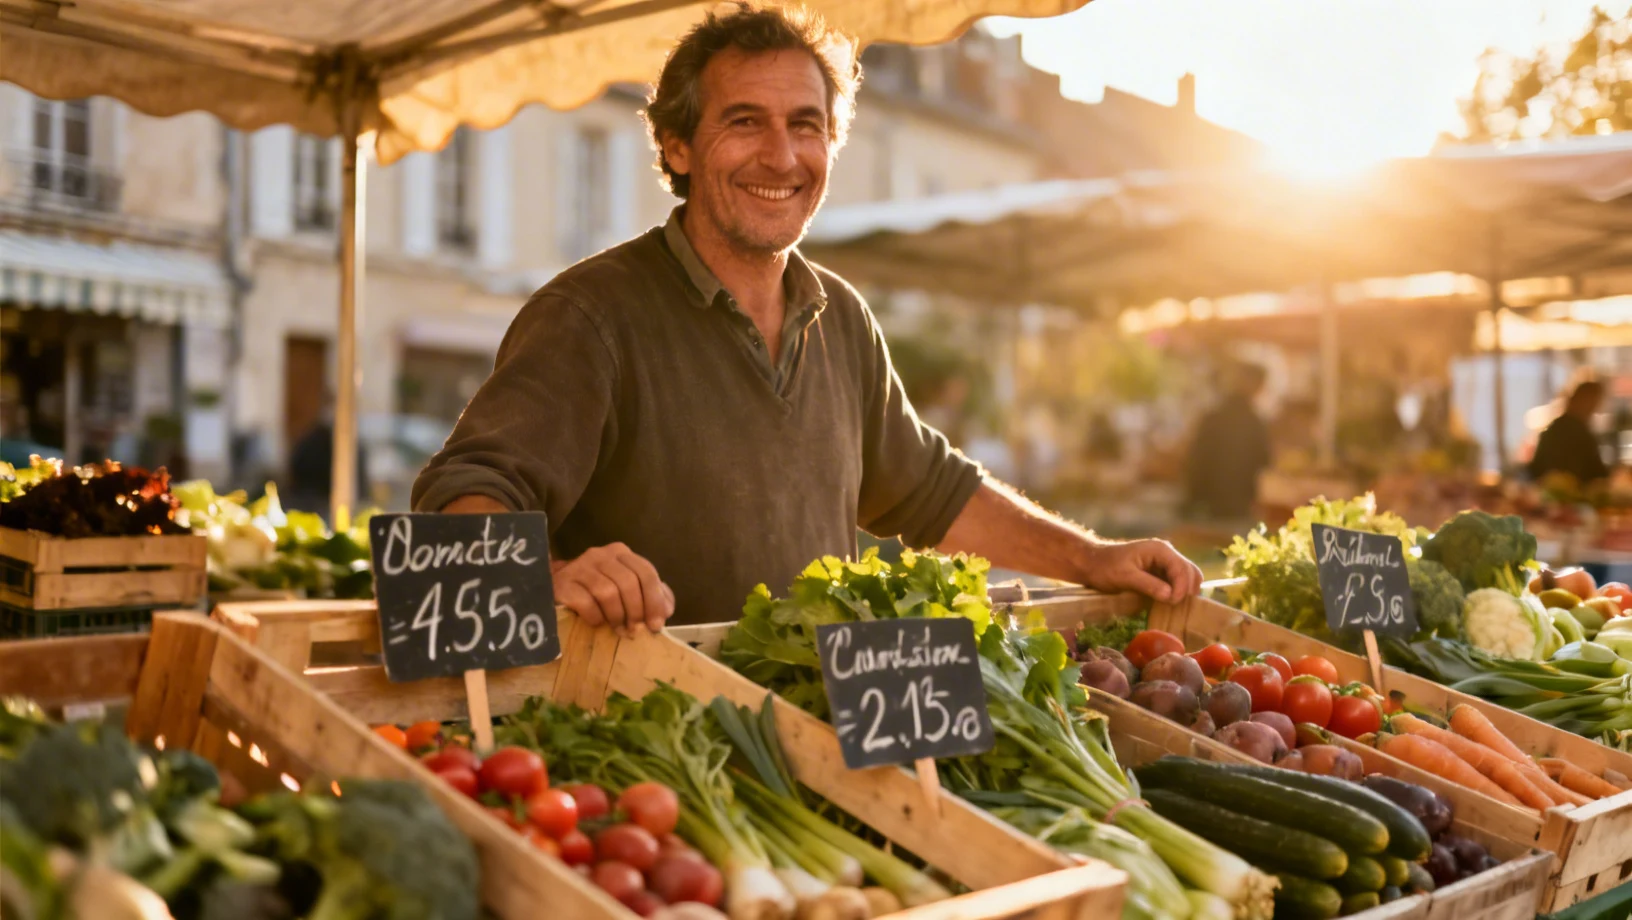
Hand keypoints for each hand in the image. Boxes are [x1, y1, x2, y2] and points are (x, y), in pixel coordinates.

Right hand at [553, 543, 674, 634]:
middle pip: (628, 582)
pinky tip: (597, 623)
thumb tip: (666, 609)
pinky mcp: (562, 584)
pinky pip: (586, 602)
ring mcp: (579, 567)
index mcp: (620, 553)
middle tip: (635, 631)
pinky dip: (596, 617)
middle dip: (636, 610)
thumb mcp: (624, 590)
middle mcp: (600, 555)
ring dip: (617, 616)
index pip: (646, 571)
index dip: (654, 599)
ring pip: (607, 592)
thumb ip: (649, 595)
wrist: (551, 590)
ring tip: (618, 630)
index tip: (656, 624)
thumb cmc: (594, 593)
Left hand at [1078, 540, 1202, 602]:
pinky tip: (1169, 604)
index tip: (1172, 602)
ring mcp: (1164, 563)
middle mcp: (1166, 554)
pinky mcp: (1160, 573)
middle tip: (1174, 606)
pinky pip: (1177, 583)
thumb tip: (1170, 596)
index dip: (1182, 587)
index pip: (1182, 568)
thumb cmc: (1105, 568)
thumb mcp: (1125, 577)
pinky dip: (1177, 593)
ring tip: (1173, 606)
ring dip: (1184, 592)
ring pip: (1187, 577)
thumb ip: (1148, 585)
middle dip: (1187, 590)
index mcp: (1160, 550)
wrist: (1092, 563)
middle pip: (1191, 572)